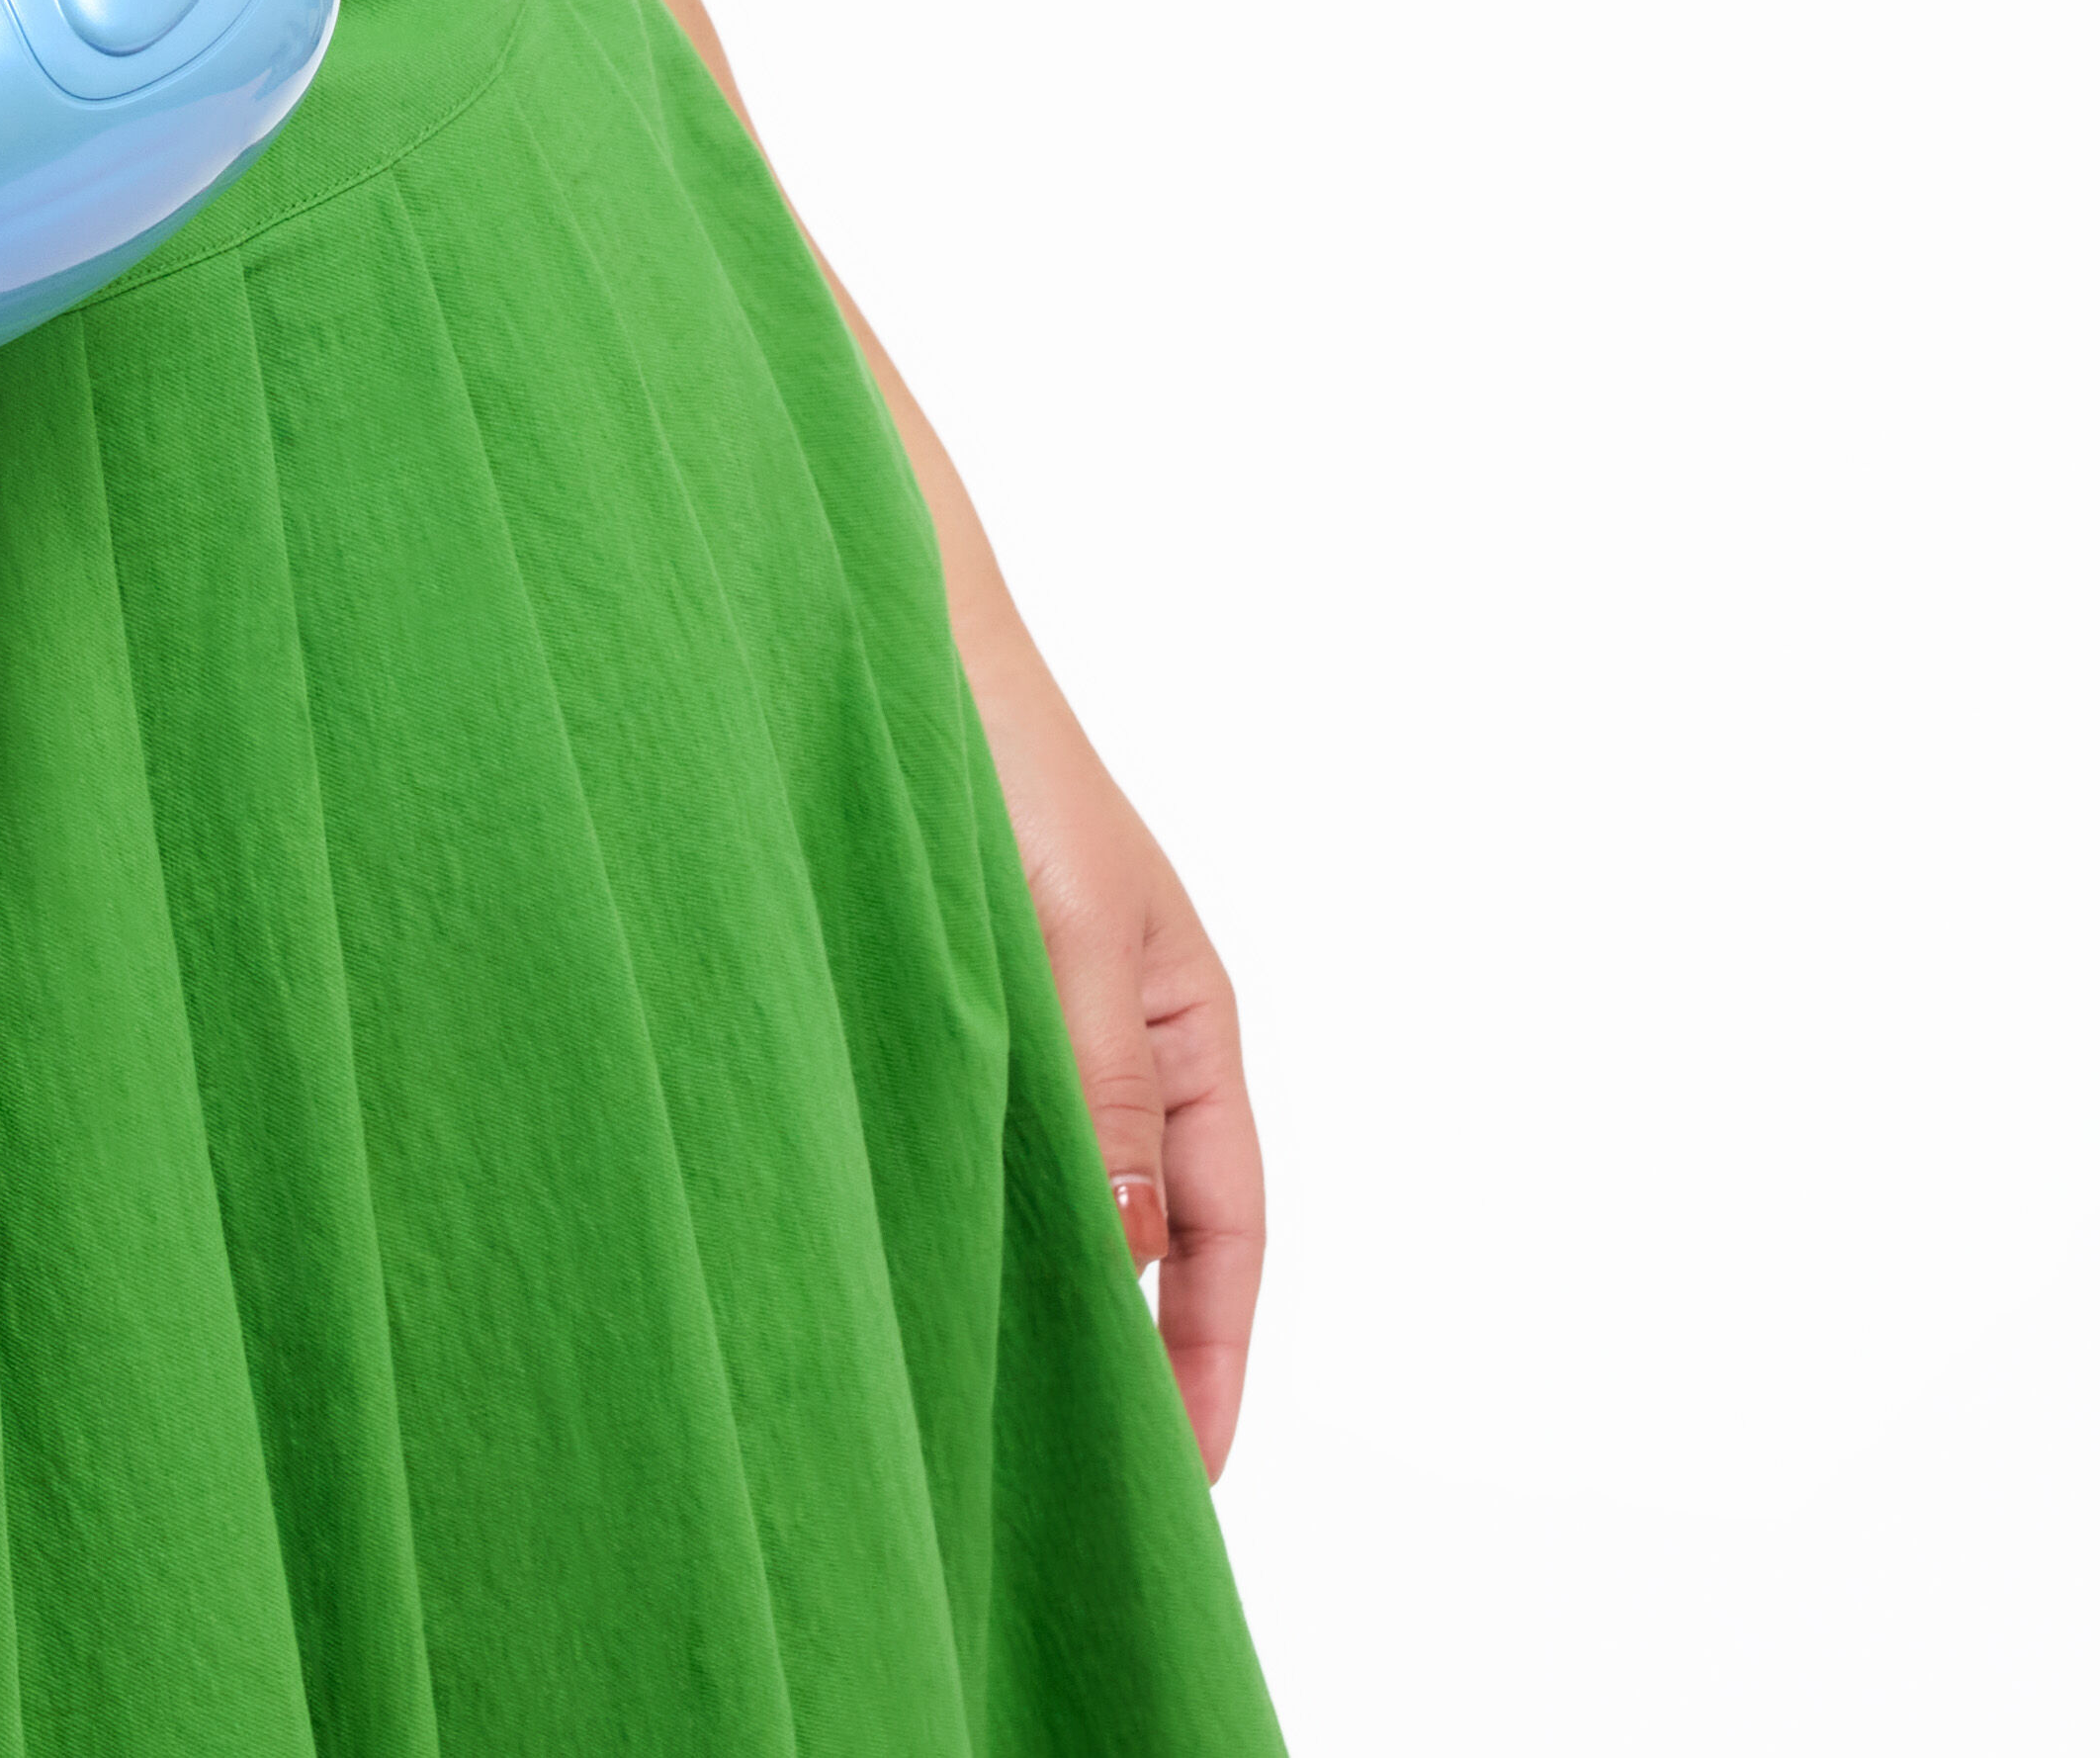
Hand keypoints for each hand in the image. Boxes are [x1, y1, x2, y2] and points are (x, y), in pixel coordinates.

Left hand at [966, 632, 1264, 1474]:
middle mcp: (1115, 1025)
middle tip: (1086, 1482)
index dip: (1212, 1352)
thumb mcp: (1076, 932)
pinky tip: (900, 1250)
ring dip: (1033, 1279)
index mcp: (1185, 1015)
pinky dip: (953, 1195)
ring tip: (986, 1399)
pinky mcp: (937, 983)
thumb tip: (1131, 1251)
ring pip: (1050, 1180)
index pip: (1227, 1222)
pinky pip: (968, 1120)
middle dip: (1130, 1347)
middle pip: (1146, 1221)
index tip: (1193, 1478)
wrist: (873, 617)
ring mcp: (1026, 1007)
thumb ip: (1102, 1088)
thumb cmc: (999, 748)